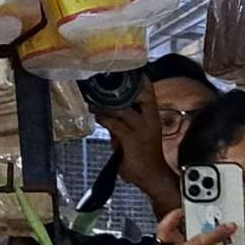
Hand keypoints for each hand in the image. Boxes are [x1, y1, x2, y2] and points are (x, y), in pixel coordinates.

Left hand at [95, 84, 172, 208]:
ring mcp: (141, 128)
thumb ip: (122, 123)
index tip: (127, 68)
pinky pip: (114, 123)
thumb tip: (107, 113)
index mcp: (153, 117)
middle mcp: (150, 120)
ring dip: (104, 104)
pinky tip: (96, 115)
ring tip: (91, 99)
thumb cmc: (144, 157)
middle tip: (103, 79)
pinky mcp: (130, 138)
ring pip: (122, 108)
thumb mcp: (134, 135)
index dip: (139, 80)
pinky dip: (103, 118)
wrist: (152, 176)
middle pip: (139, 94)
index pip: (148, 93)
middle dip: (122, 86)